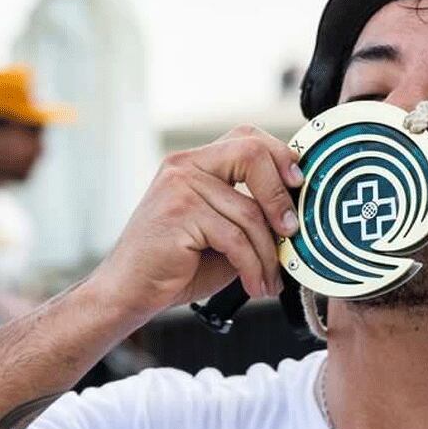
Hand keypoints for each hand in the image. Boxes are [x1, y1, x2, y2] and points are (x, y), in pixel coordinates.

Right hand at [87, 126, 302, 326]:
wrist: (129, 291)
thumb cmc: (176, 264)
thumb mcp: (222, 231)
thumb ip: (252, 215)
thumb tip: (297, 218)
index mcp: (196, 162)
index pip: (248, 137)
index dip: (281, 155)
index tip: (298, 184)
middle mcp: (186, 166)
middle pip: (252, 154)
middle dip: (280, 195)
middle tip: (291, 232)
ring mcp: (180, 187)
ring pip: (249, 212)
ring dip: (268, 254)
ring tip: (270, 279)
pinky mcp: (179, 214)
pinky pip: (235, 240)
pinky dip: (253, 267)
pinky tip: (255, 285)